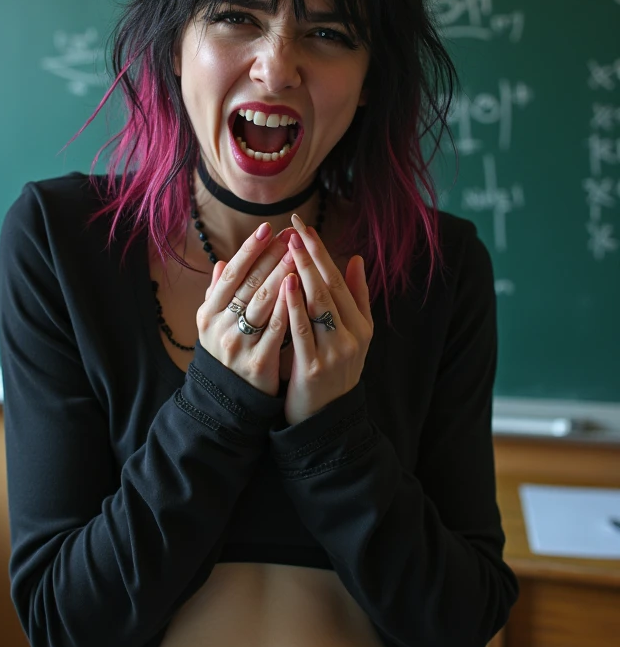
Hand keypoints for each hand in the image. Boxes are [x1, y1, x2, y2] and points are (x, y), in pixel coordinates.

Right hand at [196, 222, 297, 395]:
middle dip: (271, 257)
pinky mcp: (257, 363)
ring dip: (282, 275)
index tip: (267, 229)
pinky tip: (301, 290)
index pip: (231, 274)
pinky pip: (276, 329)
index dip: (249, 250)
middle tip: (291, 236)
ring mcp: (238, 345)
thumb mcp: (214, 325)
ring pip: (263, 303)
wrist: (227, 400)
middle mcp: (220, 326)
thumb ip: (218, 294)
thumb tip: (221, 263)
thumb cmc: (226, 354)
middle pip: (249, 284)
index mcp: (209, 313)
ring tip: (298, 255)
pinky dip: (288, 307)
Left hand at [281, 215, 372, 423]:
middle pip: (330, 286)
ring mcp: (334, 351)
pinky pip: (302, 329)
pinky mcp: (314, 366)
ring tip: (290, 244)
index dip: (322, 251)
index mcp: (361, 325)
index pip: (339, 279)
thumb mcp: (353, 335)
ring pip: (318, 303)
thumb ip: (356, 298)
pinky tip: (286, 283)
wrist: (325, 420)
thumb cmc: (333, 371)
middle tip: (296, 226)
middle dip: (312, 253)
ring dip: (304, 271)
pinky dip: (295, 305)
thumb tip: (356, 258)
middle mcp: (351, 335)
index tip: (305, 226)